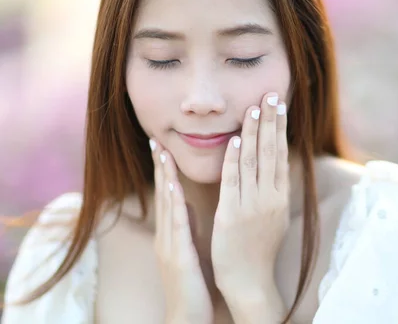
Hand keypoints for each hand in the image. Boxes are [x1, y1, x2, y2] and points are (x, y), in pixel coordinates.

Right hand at [150, 139, 213, 323]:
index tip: (164, 147)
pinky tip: (172, 185)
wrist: (188, 317)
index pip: (169, 196)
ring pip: (166, 204)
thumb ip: (187, 227)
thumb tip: (188, 205)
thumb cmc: (192, 284)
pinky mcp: (176, 255)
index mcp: (172, 234)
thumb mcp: (189, 249)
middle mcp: (166, 235)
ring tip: (162, 152)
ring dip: (164, 177)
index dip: (165, 171)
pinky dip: (173, 202)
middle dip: (160, 167)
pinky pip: (176, 224)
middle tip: (157, 140)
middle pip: (163, 194)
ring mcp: (168, 244)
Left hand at [211, 92, 289, 295]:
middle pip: (271, 152)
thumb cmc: (260, 248)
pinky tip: (234, 139)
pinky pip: (233, 181)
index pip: (281, 155)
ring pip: (253, 161)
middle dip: (271, 121)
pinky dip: (234, 159)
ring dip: (253, 132)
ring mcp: (252, 206)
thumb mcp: (276, 217)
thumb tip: (278, 166)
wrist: (249, 280)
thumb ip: (275, 190)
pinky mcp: (232, 215)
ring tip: (254, 107)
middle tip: (272, 94)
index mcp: (281, 197)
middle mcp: (270, 198)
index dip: (280, 129)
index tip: (280, 105)